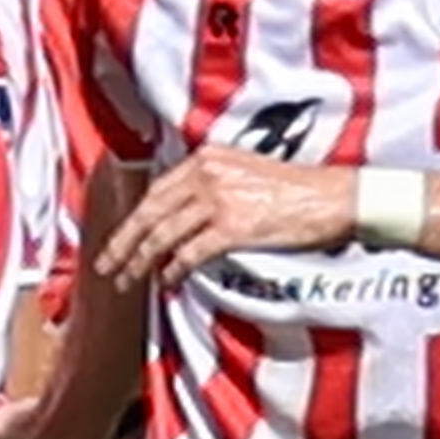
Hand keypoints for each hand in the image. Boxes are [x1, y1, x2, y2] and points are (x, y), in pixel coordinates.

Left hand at [89, 147, 357, 291]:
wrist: (332, 197)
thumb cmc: (295, 189)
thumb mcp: (245, 171)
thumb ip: (212, 183)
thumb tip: (180, 214)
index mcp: (207, 157)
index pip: (157, 190)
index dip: (133, 218)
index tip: (119, 238)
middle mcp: (207, 173)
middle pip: (150, 211)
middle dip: (124, 242)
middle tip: (106, 265)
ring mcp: (218, 199)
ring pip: (163, 234)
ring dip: (140, 261)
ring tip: (127, 280)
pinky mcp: (233, 226)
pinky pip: (189, 253)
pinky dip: (173, 270)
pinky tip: (166, 281)